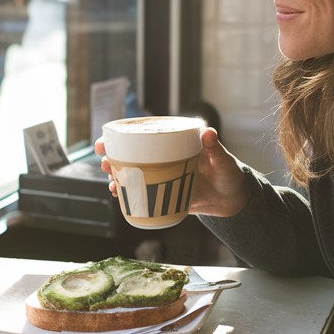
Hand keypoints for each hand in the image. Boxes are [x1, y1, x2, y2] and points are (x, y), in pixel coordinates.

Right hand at [94, 127, 249, 217]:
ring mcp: (161, 176)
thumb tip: (209, 133)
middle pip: (131, 154)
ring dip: (116, 175)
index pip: (145, 134)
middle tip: (103, 160)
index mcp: (174, 143)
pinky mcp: (163, 193)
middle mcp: (163, 158)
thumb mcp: (223, 160)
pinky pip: (141, 192)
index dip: (122, 134)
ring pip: (132, 173)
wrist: (231, 200)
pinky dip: (127, 194)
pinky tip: (118, 196)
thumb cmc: (228, 174)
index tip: (107, 137)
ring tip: (110, 181)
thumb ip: (215, 149)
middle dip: (112, 156)